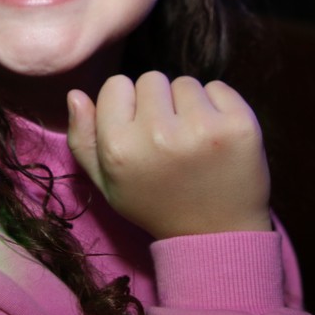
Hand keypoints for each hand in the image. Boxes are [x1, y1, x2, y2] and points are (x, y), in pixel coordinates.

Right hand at [67, 71, 271, 240]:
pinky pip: (219, 88)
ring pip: (186, 83)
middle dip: (159, 103)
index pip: (116, 85)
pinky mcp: (240, 124)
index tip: (140, 132)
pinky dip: (219, 106)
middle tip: (170, 139)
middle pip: (151, 79)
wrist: (217, 235)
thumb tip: (75, 94)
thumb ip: (83, 141)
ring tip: (194, 141)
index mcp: (120, 149)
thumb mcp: (108, 183)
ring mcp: (203, 128)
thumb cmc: (156, 204)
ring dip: (189, 105)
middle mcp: (158, 135)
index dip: (128, 106)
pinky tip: (217, 137)